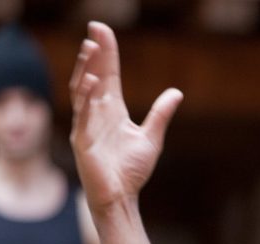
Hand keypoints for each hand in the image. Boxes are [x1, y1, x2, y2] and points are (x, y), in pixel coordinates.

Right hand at [69, 22, 182, 214]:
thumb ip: (160, 114)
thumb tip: (176, 92)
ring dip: (86, 70)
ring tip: (91, 48)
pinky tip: (92, 82)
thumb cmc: (131, 171)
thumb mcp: (151, 137)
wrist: (121, 198)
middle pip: (94, 77)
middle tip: (95, 29)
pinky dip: (87, 98)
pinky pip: (83, 116)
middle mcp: (95, 114)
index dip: (106, 54)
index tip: (102, 31)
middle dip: (94, 53)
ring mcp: (86, 126)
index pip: (108, 75)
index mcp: (111, 110)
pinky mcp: (83, 142)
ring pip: (83, 92)